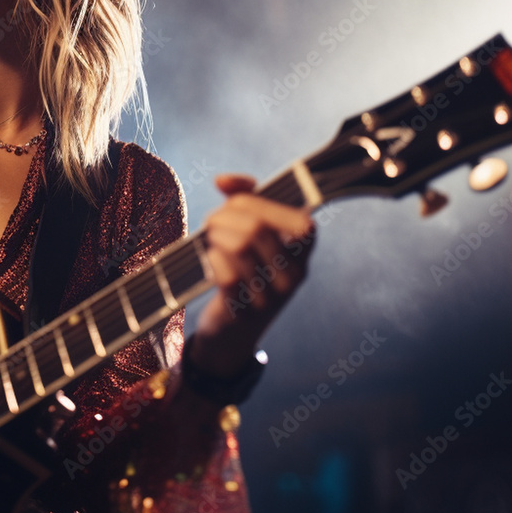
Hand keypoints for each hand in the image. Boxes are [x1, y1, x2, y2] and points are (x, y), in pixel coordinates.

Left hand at [188, 174, 314, 378]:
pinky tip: (210, 260)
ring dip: (215, 236)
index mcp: (302, 252)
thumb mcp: (249, 232)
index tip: (235, 201)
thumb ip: (242, 199)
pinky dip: (212, 260)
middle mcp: (295, 275)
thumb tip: (222, 180)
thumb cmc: (240, 271)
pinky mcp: (246, 312)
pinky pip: (228, 273)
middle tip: (212, 223)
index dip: (259, 202)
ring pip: (241, 246)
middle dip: (225, 216)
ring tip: (209, 239)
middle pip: (257, 226)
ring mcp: (273, 296)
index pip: (298, 219)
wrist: (229, 332)